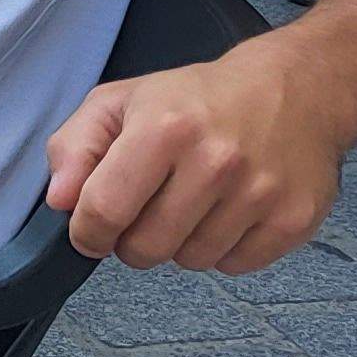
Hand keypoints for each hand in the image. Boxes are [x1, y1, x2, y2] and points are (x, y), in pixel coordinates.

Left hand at [45, 38, 352, 270]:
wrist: (293, 90)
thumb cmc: (195, 99)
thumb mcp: (118, 102)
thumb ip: (74, 147)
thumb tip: (60, 202)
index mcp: (164, 128)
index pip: (105, 210)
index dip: (87, 232)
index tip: (90, 231)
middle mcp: (216, 162)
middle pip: (147, 247)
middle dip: (131, 241)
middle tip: (143, 214)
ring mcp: (260, 193)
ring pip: (191, 261)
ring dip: (179, 244)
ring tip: (189, 204)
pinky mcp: (295, 219)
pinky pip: (234, 266)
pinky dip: (222, 250)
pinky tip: (225, 213)